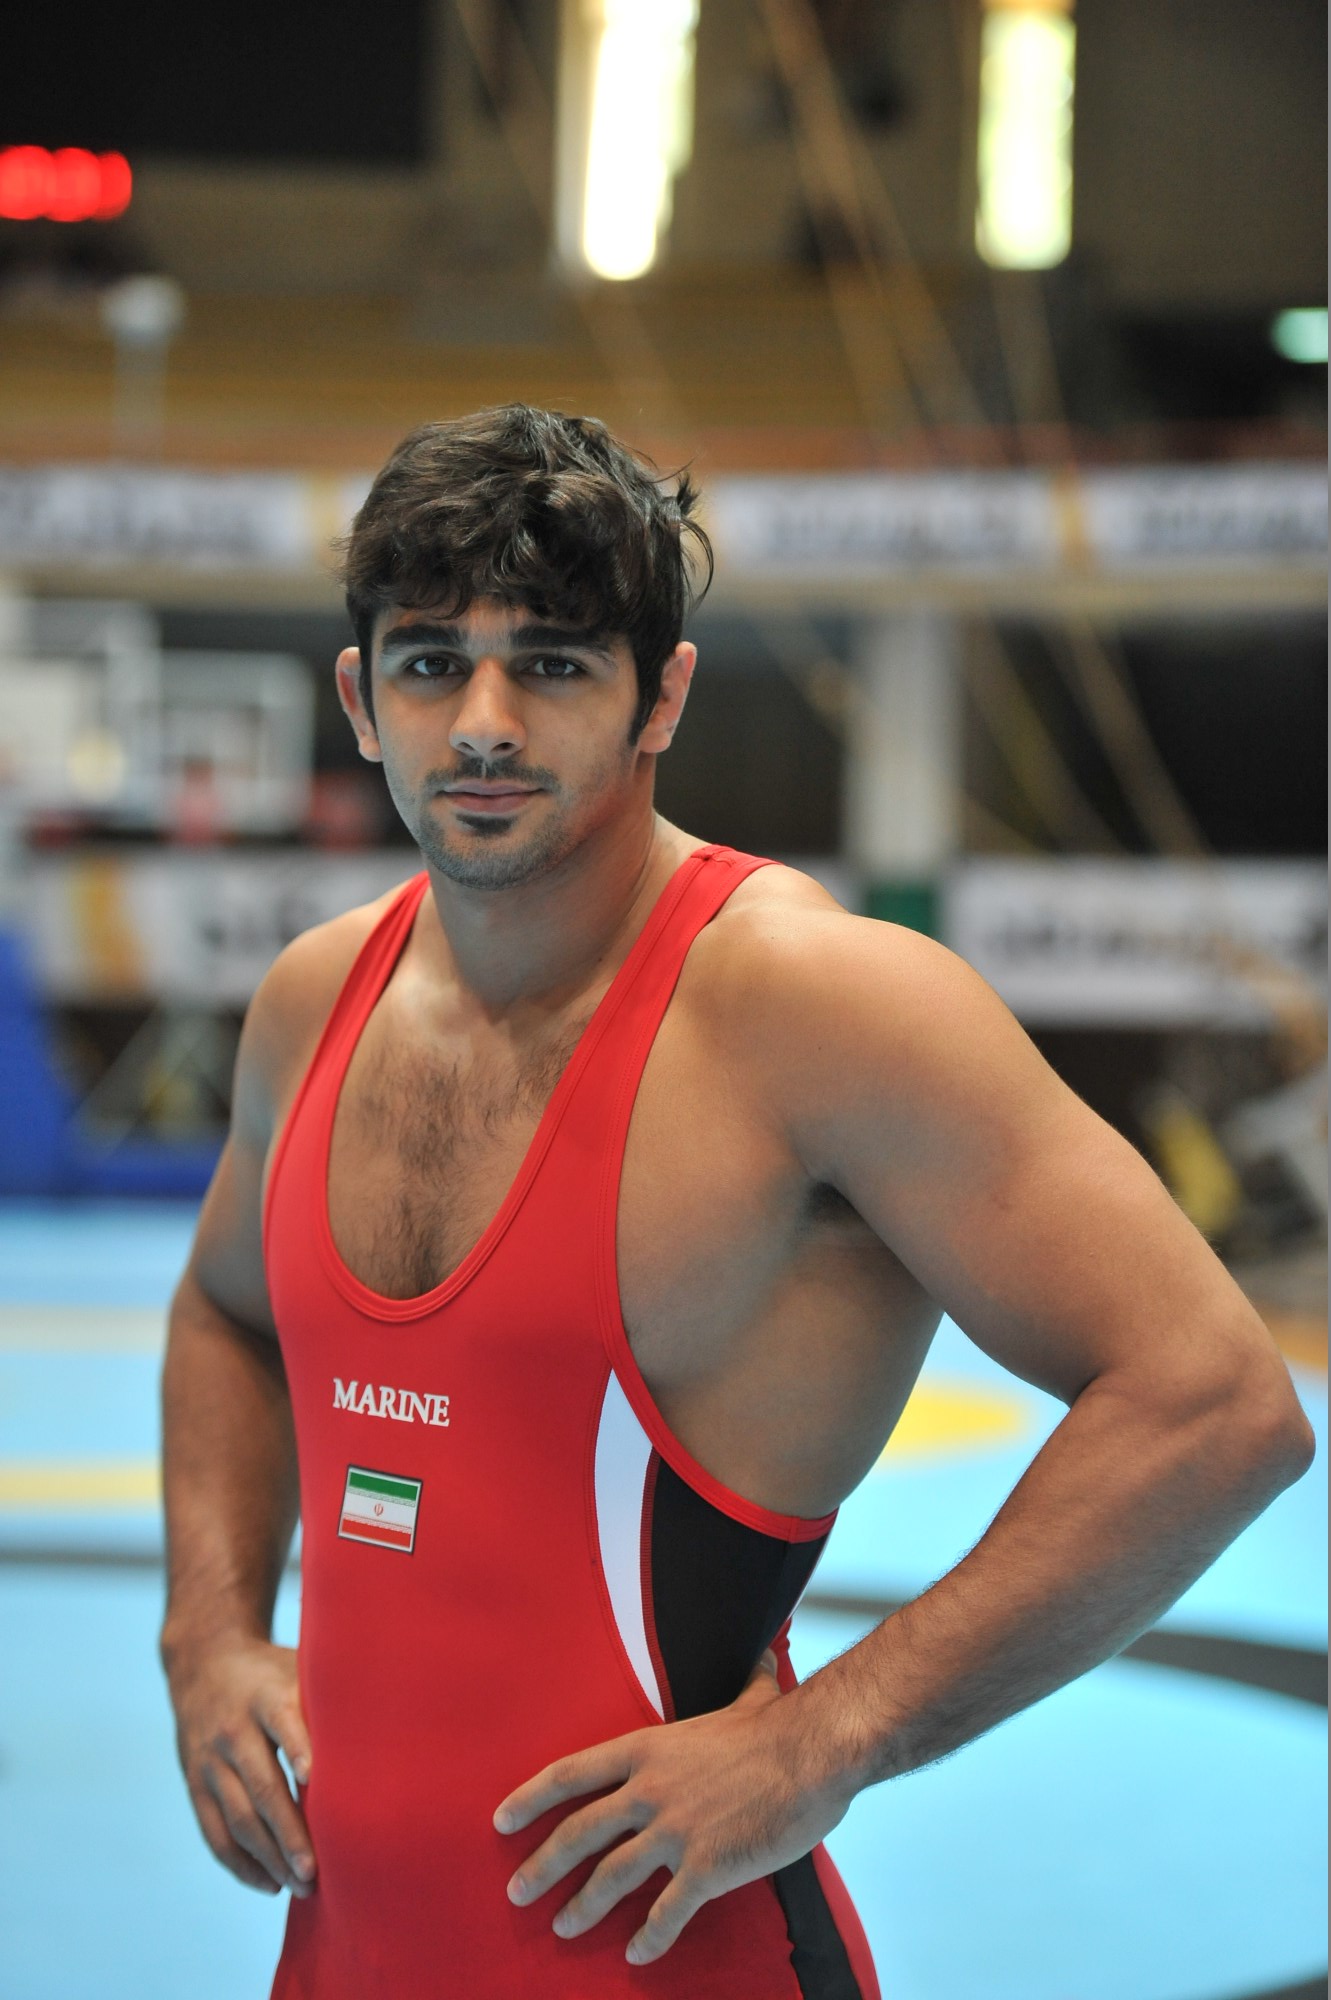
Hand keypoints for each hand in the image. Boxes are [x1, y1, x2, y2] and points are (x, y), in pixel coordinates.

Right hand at [166, 1634, 315, 1897]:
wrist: (203, 1663)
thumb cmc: (271, 1673)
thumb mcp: (297, 1668)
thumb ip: (329, 1697)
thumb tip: (389, 1729)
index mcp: (264, 1696)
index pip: (283, 1723)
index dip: (299, 1748)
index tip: (315, 1778)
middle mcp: (233, 1729)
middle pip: (262, 1787)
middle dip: (289, 1833)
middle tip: (316, 1871)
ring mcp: (209, 1761)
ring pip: (237, 1819)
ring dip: (269, 1858)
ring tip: (300, 1886)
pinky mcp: (195, 1784)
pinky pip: (214, 1833)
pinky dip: (240, 1864)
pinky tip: (268, 1884)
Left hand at [493, 1656, 851, 1964]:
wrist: (813, 1755)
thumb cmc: (781, 1727)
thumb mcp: (752, 1698)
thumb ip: (747, 1682)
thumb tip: (764, 1654)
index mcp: (649, 1749)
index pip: (572, 1773)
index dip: (531, 1797)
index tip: (502, 1820)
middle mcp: (650, 1791)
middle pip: (578, 1833)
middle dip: (542, 1866)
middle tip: (516, 1892)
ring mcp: (674, 1832)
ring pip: (611, 1877)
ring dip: (582, 1907)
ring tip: (562, 1928)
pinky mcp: (705, 1868)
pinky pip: (666, 1912)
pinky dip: (649, 1937)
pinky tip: (637, 1955)